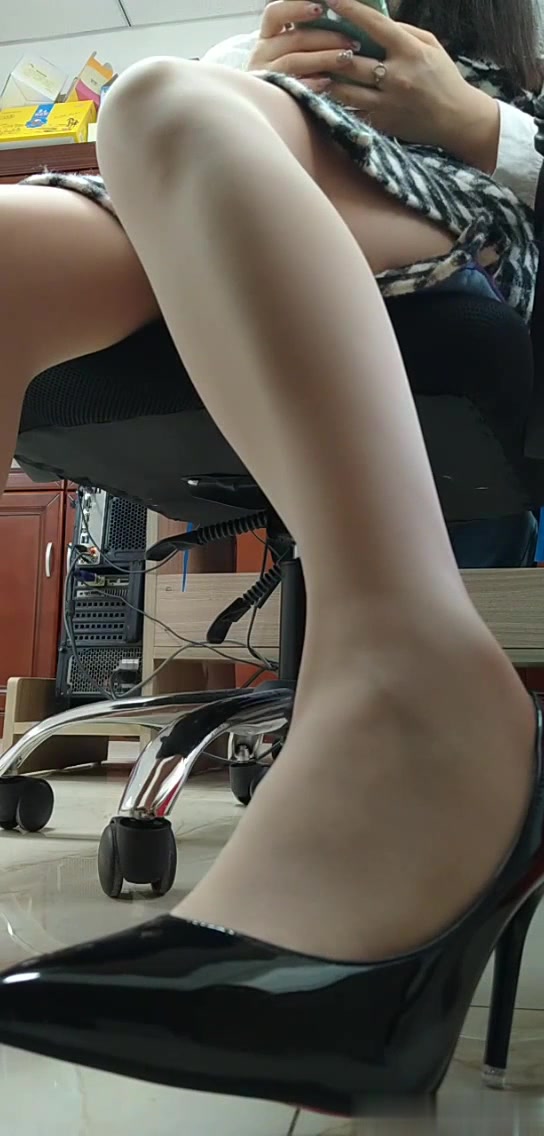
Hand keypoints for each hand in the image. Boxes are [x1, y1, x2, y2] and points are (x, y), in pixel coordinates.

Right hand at [247, 0, 358, 91]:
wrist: (269, 112)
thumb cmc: (290, 75)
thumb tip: (328, 13)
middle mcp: (261, 54)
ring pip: (294, 61)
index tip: (320, 9)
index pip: (275, 14)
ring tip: (347, 58)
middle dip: (327, 38)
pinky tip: (329, 82)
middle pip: (294, 39)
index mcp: (266, 37)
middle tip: (352, 42)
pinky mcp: (272, 98)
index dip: (296, 8)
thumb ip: (304, 34)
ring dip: (323, 58)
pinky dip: (312, 84)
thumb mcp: (291, 51)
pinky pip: (293, 88)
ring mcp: (266, 77)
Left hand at [321, 0, 499, 169]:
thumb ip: (404, 31)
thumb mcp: (431, 46)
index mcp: (410, 52)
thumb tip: (374, 18)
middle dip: (327, 50)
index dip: (350, 10)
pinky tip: (322, 94)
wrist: (457, 119)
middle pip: (351, 62)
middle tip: (308, 40)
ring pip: (345, 91)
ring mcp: (387, 103)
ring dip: (325, 79)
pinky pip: (352, 112)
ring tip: (309, 69)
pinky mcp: (383, 123)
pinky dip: (336, 103)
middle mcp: (397, 77)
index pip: (375, 26)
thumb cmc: (444, 78)